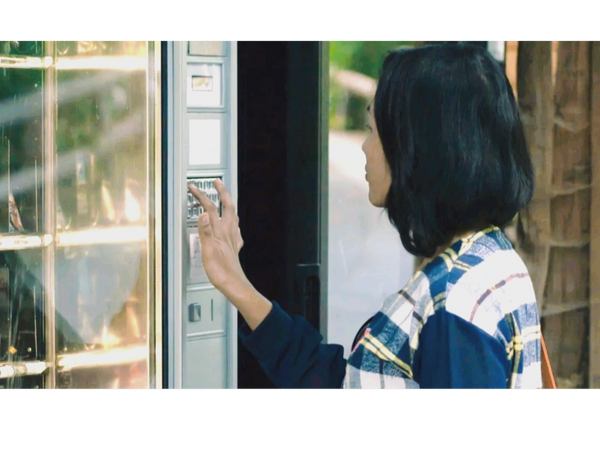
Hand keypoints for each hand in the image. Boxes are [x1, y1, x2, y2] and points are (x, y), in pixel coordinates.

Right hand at [188, 180, 272, 330]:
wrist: (234, 284)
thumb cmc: (221, 271)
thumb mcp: (208, 251)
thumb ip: (206, 231)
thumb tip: (203, 213)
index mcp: (221, 231)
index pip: (210, 208)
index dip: (202, 196)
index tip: (193, 187)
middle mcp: (229, 232)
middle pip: (228, 207)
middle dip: (222, 192)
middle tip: (217, 182)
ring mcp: (233, 239)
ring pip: (233, 216)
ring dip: (228, 204)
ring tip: (225, 198)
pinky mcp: (234, 247)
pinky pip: (235, 229)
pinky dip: (232, 221)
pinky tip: (232, 225)